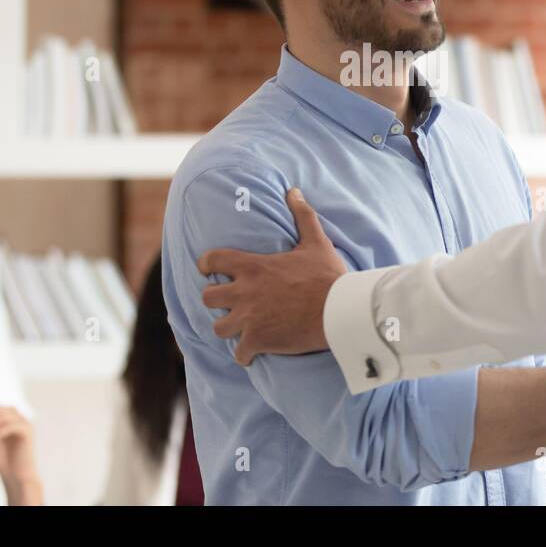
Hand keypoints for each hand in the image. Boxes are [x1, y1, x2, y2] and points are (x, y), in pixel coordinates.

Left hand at [199, 188, 346, 364]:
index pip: (213, 260)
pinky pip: (239, 354)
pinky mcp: (258, 341)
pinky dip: (245, 355)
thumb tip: (293, 191)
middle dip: (216, 300)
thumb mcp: (315, 242)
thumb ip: (302, 216)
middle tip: (228, 303)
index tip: (208, 270)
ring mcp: (249, 319)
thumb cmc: (327, 276)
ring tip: (239, 329)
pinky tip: (252, 353)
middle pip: (208, 298)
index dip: (207, 264)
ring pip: (219, 328)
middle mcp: (244, 293)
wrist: (338, 311)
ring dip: (228, 328)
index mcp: (253, 267)